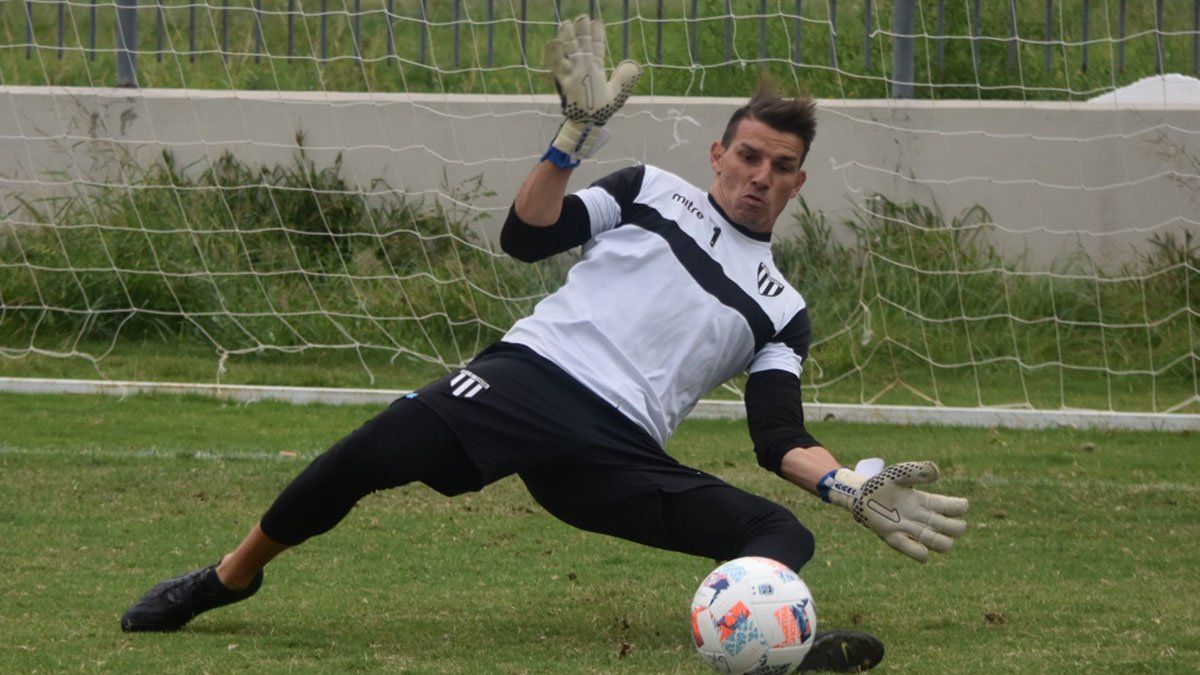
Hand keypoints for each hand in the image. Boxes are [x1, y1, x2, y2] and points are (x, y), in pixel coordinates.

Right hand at [542, 16, 641, 165]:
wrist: (589, 124)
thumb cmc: (602, 111)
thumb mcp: (618, 93)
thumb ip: (624, 78)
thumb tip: (633, 65)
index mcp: (596, 68)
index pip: (597, 47)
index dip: (597, 35)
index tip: (596, 23)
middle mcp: (584, 68)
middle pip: (582, 45)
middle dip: (582, 32)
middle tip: (581, 17)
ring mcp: (574, 73)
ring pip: (569, 52)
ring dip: (568, 39)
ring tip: (567, 24)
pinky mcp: (565, 82)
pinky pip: (558, 67)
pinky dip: (556, 56)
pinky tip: (555, 43)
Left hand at [821, 461, 968, 562]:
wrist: (860, 494)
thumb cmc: (883, 483)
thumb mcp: (901, 473)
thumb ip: (918, 471)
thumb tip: (937, 473)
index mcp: (927, 502)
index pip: (954, 508)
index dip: (961, 508)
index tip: (959, 505)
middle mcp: (922, 518)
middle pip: (952, 529)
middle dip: (956, 528)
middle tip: (945, 522)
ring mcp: (910, 529)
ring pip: (938, 543)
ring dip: (942, 542)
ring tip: (935, 536)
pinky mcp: (894, 537)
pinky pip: (911, 549)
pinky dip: (920, 553)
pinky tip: (923, 553)